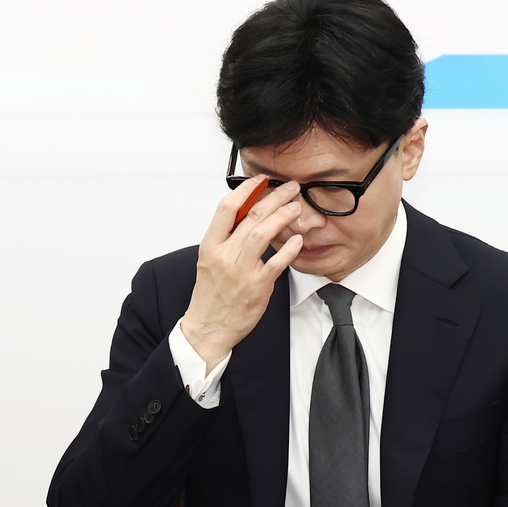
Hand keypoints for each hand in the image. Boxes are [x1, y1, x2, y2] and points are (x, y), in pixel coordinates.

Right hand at [179, 175, 303, 370]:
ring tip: (296, 206)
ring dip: (282, 217)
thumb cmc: (212, 293)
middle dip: (273, 197)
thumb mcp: (210, 260)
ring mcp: (240, 270)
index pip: (226, 208)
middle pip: (250, 217)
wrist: (208, 326)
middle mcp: (224, 254)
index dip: (245, 190)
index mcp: (211, 245)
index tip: (260, 179)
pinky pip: (276, 263)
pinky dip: (289, 249)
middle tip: (290, 187)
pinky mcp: (256, 286)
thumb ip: (227, 237)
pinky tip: (299, 239)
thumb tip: (246, 213)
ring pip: (262, 234)